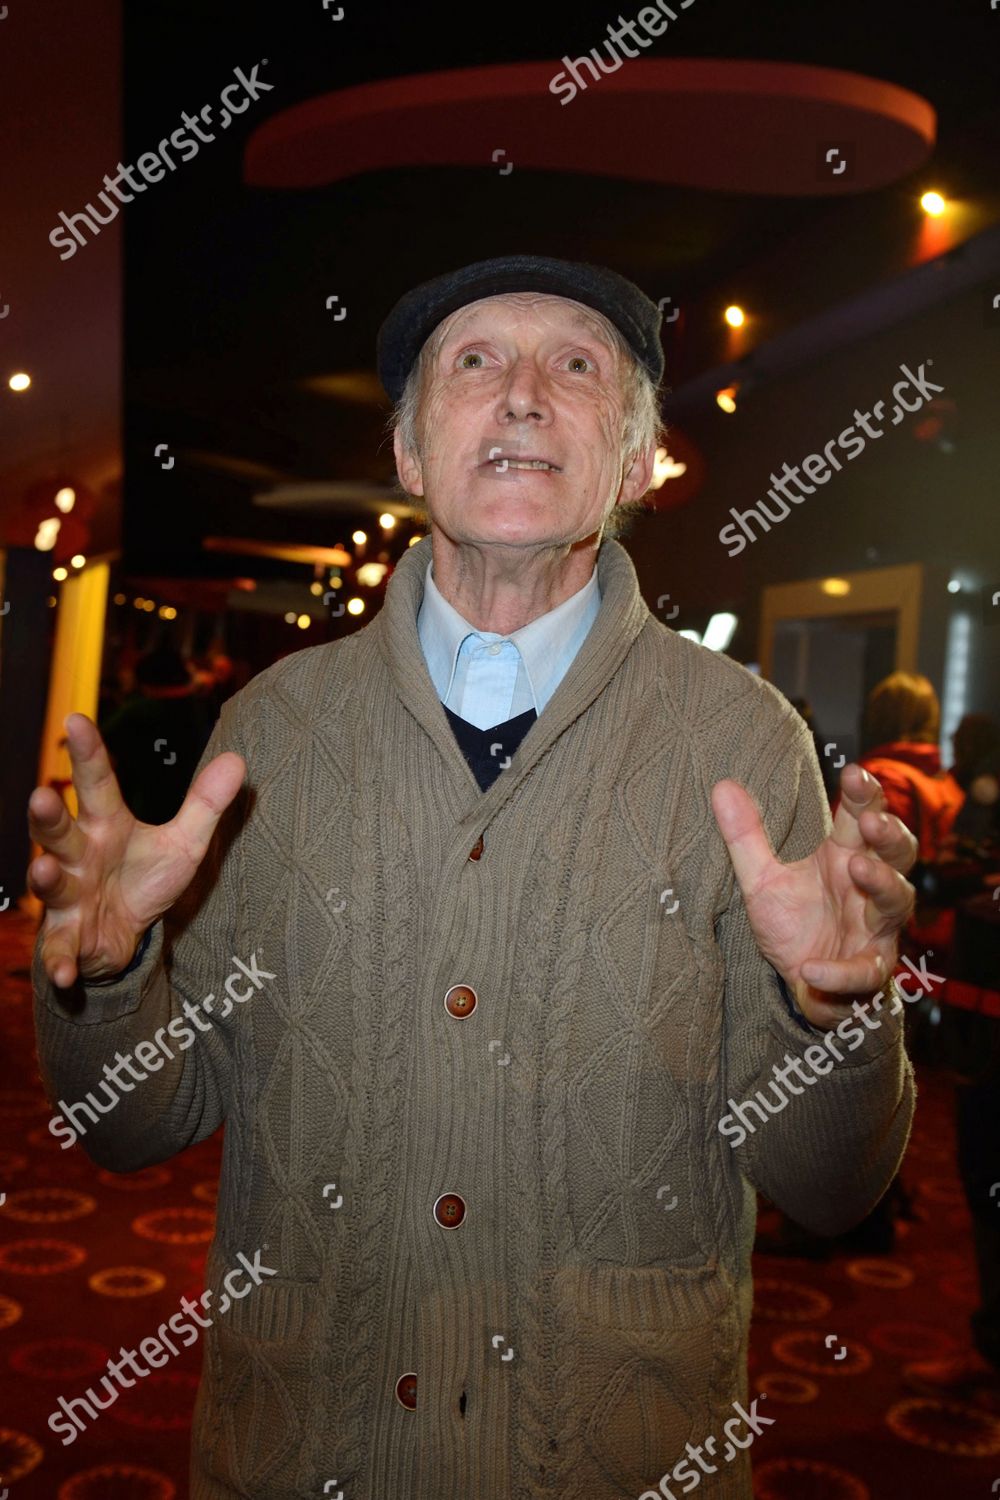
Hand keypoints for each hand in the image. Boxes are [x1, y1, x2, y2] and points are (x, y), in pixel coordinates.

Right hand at [27, 712, 245, 987]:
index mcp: (105, 825)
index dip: (87, 753)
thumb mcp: (182, 844)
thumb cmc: (142, 880)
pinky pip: (59, 951)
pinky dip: (59, 961)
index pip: (96, 783)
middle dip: (48, 817)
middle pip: (58, 832)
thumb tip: (238, 759)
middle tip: (42, 795)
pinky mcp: (68, 939)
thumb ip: (205, 805)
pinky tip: (63, 972)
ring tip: (44, 871)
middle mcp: (78, 856)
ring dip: (45, 879)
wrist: (123, 936)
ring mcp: (68, 898)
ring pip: (51, 884)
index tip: (76, 719)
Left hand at [711, 763, 917, 1028]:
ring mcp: (874, 928)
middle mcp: (867, 888)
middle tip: (871, 819)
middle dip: (890, 834)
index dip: (865, 794)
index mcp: (844, 857)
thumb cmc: (794, 924)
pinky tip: (811, 968)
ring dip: (884, 883)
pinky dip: (840, 973)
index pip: (862, 817)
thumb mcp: (761, 880)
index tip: (853, 771)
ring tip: (859, 868)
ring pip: (897, 901)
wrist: (803, 985)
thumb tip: (722, 784)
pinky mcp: (867, 970)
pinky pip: (865, 972)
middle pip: (897, 852)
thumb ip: (745, 836)